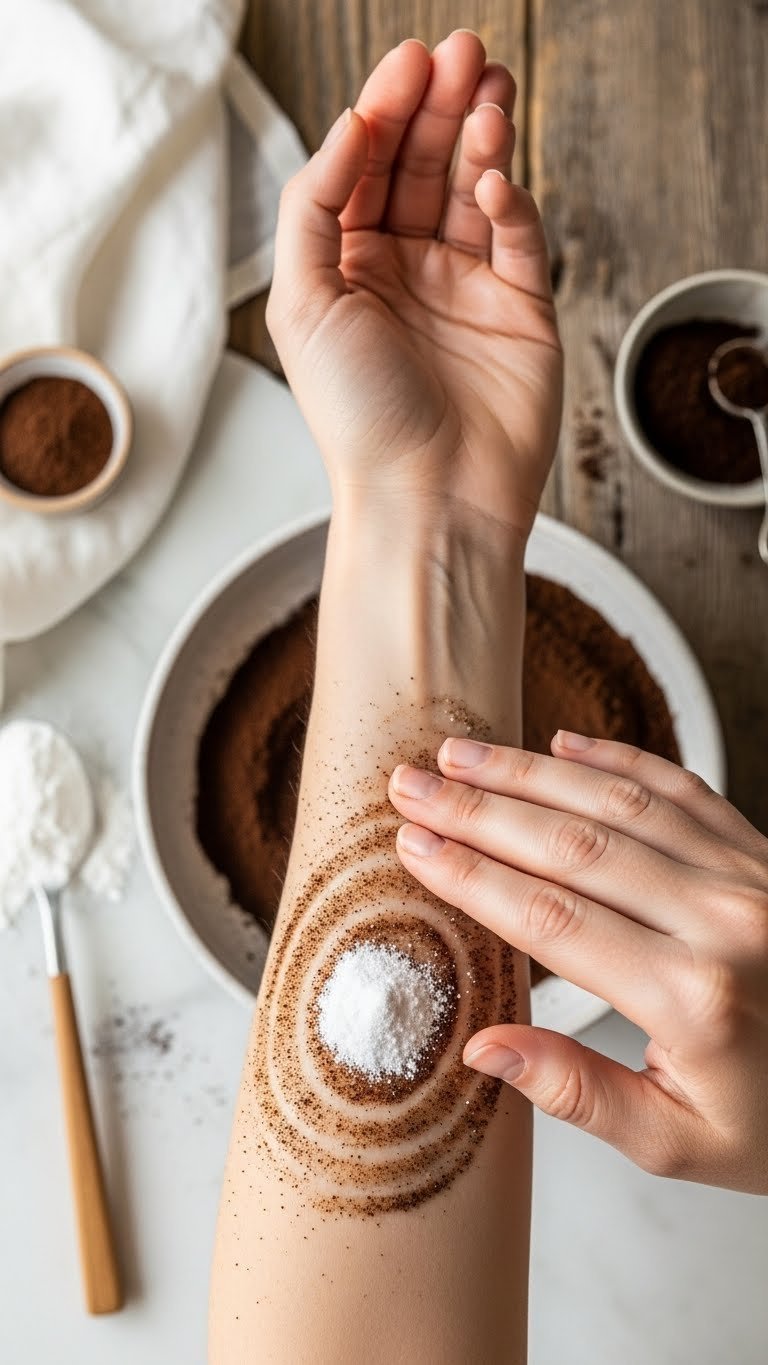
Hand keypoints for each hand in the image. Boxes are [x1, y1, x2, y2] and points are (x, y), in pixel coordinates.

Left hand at [266, 30, 561, 538]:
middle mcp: (407, 273)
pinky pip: (519, 239)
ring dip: (481, 137)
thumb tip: (352, 125)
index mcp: (348, 270)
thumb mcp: (300, 303)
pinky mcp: (522, 312)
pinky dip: (510, 203)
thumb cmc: (358, 419)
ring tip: (488, 89)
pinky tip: (496, 182)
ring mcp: (467, 290)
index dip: (387, 111)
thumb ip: (313, 205)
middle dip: (440, 107)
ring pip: (476, 190)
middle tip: (461, 51)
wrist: (429, 498)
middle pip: (425, 167)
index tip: (408, 63)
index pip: (368, 169)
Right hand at [388, 733, 767, 1192]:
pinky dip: (617, 758)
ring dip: (530, 772)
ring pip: (618, 803)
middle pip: (572, 846)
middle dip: (479, 809)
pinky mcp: (760, 851)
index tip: (413, 846)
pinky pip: (679, 787)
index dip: (472, 876)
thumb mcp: (677, 1141)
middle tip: (411, 783)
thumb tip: (483, 1047)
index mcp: (691, 997)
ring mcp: (746, 874)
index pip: (551, 918)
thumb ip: (578, 1092)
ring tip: (459, 754)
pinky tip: (562, 744)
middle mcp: (720, 920)